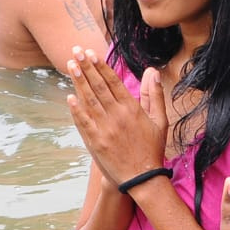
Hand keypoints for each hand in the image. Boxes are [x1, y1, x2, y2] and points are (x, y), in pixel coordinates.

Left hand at [66, 46, 167, 187]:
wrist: (142, 177)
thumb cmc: (152, 148)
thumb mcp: (160, 120)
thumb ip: (154, 95)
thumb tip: (152, 71)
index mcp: (132, 109)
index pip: (113, 82)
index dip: (100, 66)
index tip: (91, 53)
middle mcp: (117, 116)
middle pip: (98, 87)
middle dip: (86, 67)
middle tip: (76, 51)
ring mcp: (105, 129)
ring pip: (89, 100)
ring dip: (78, 82)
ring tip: (70, 65)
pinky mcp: (96, 142)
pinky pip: (84, 122)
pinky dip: (76, 109)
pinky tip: (69, 97)